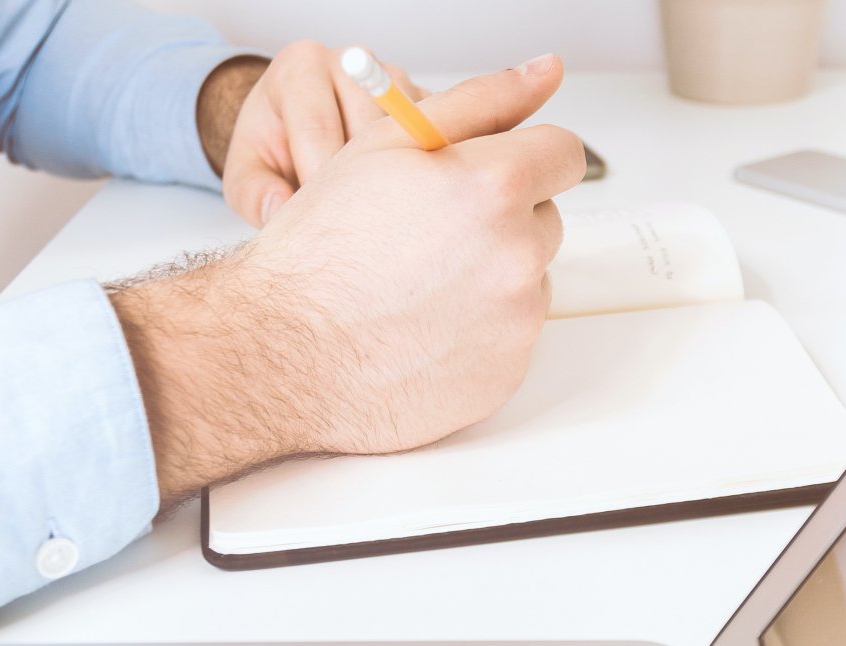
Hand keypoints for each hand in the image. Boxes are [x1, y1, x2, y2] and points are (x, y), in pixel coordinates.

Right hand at [115, 54, 581, 505]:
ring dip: (491, 276)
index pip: (562, 153)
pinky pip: (511, 336)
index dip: (523, 158)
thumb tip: (544, 71)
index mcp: (494, 186)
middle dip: (501, 219)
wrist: (282, 351)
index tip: (493, 173)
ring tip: (417, 285)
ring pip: (529, 279)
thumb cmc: (322, 248)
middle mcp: (517, 255)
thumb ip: (480, 101)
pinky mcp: (507, 374)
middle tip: (429, 234)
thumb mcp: (388, 144)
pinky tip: (421, 327)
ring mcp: (516, 321)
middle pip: (545, 218)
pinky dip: (478, 331)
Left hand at [211, 40, 430, 227]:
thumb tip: (280, 211)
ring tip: (377, 213)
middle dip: (360, 183)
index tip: (320, 222)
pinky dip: (423, 171)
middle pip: (369, 129)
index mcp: (300, 66)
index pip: (317, 126)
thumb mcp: (245, 172)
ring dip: (396, 179)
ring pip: (409, 135)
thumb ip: (254, 193)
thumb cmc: (272, 147)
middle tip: (351, 224)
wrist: (298, 127)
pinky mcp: (426, 98)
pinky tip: (403, 198)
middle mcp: (352, 60)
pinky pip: (437, 138)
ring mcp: (394, 77)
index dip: (319, 182)